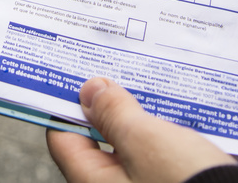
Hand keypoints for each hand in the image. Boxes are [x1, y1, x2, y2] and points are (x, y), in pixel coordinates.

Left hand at [47, 77, 236, 182]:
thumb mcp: (145, 139)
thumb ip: (114, 113)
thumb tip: (90, 90)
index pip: (64, 139)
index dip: (70, 105)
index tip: (83, 77)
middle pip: (97, 144)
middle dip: (108, 109)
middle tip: (121, 76)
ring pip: (129, 151)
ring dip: (138, 122)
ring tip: (150, 91)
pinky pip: (154, 161)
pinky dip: (159, 139)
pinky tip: (174, 119)